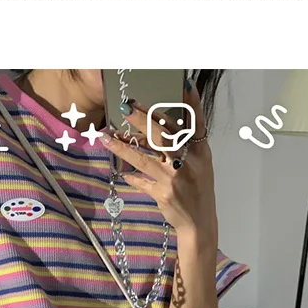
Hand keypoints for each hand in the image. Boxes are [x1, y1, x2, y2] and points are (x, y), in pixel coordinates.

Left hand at [98, 88, 217, 246]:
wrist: (199, 223)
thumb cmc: (198, 188)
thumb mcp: (200, 163)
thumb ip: (182, 144)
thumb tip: (152, 123)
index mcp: (201, 152)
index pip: (197, 123)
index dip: (192, 104)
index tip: (185, 83)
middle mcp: (189, 163)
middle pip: (164, 137)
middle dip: (143, 120)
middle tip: (126, 107)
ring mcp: (174, 179)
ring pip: (144, 158)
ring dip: (123, 147)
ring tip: (106, 136)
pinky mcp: (162, 193)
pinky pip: (140, 180)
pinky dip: (130, 175)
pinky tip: (120, 171)